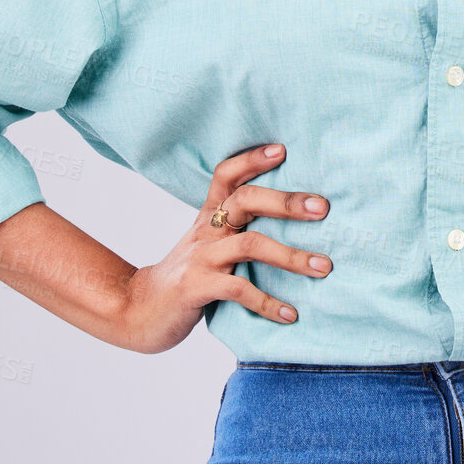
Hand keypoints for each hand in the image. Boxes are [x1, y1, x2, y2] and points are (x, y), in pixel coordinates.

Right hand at [117, 143, 332, 354]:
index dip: (252, 159)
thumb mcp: (208, 243)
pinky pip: (238, 290)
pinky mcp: (196, 288)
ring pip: (250, 245)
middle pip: (245, 200)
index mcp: (209, 215)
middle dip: (286, 202)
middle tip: (322, 208)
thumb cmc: (187, 274)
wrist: (139, 310)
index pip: (226, 174)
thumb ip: (238, 229)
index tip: (283, 150)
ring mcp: (200, 258)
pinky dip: (267, 302)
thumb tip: (292, 218)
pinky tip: (290, 314)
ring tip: (323, 266)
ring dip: (291, 256)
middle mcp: (205, 231)